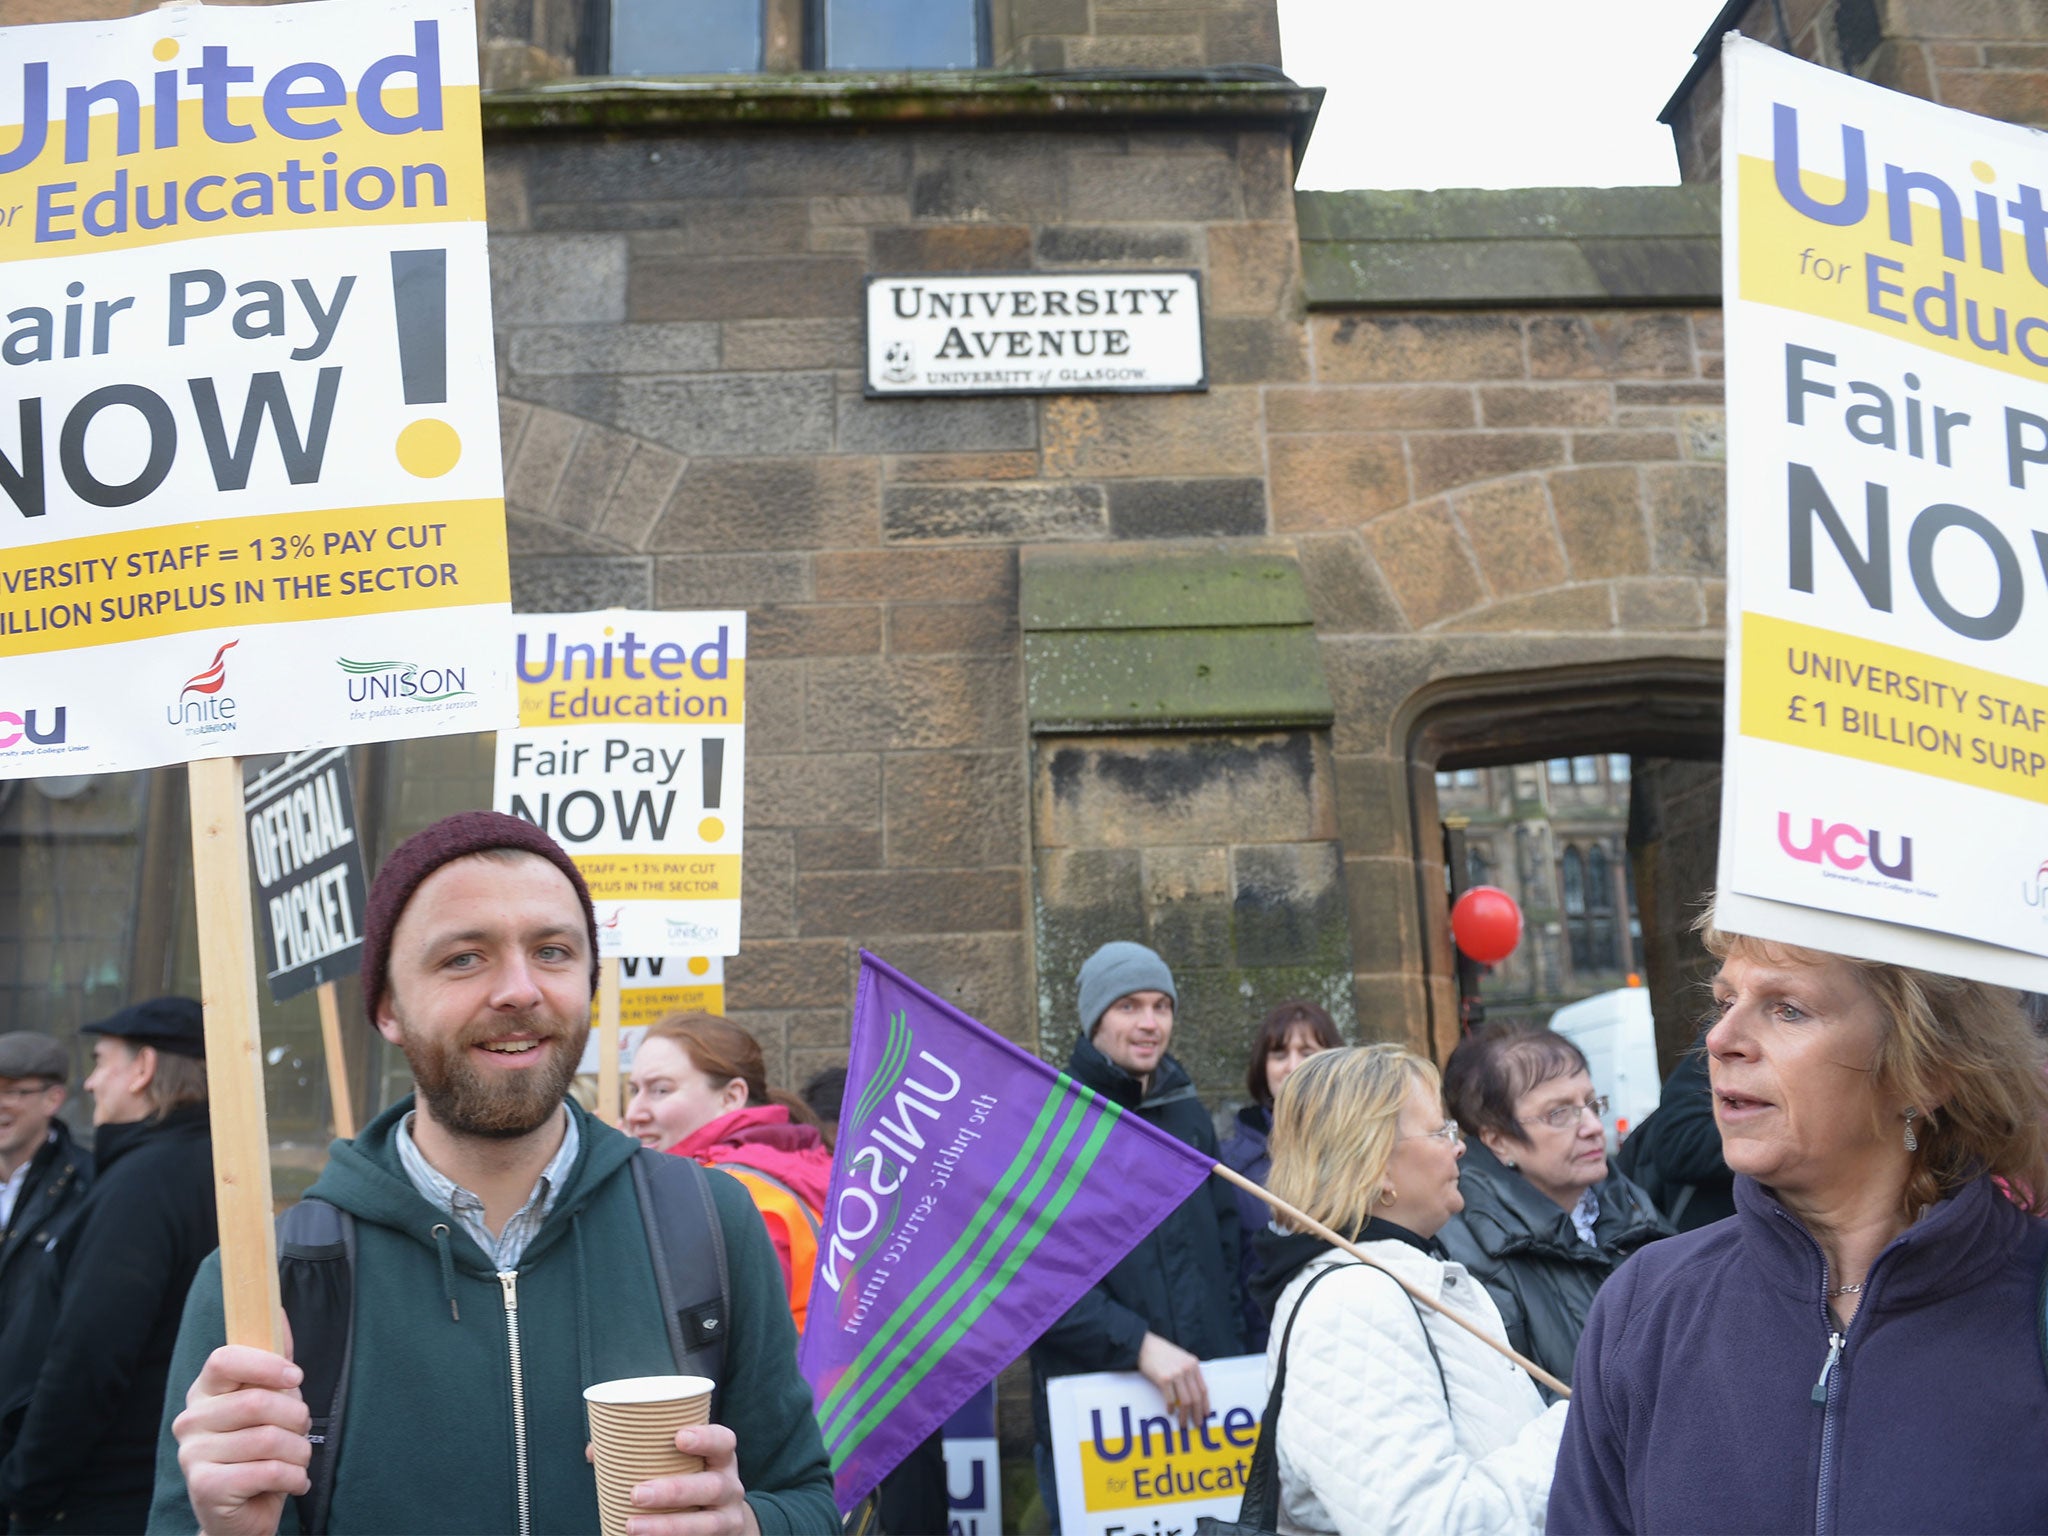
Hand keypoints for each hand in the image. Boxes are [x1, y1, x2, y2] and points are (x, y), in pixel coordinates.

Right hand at [172, 1337, 311, 1535]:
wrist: (245, 1514)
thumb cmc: (262, 1451)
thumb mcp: (273, 1401)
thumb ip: (274, 1360)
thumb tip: (279, 1313)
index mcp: (204, 1392)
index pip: (224, 1360)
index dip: (267, 1365)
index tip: (296, 1378)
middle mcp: (190, 1421)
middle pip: (257, 1402)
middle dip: (296, 1417)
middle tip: (300, 1431)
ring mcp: (192, 1455)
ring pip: (269, 1439)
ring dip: (300, 1451)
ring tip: (297, 1460)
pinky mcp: (204, 1487)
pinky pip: (268, 1471)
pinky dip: (294, 1478)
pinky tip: (294, 1482)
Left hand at [615, 1423, 758, 1535]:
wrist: (726, 1521)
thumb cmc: (694, 1480)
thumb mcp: (686, 1465)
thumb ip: (647, 1454)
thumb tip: (595, 1451)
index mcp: (721, 1459)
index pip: (723, 1442)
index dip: (705, 1438)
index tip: (678, 1437)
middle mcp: (730, 1488)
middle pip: (712, 1487)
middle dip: (674, 1491)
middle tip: (637, 1493)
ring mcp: (728, 1519)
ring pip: (705, 1524)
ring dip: (667, 1526)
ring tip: (632, 1526)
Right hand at [1136, 1332, 1208, 1427]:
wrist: (1144, 1345)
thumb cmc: (1161, 1353)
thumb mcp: (1180, 1358)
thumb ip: (1188, 1372)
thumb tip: (1193, 1395)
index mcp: (1193, 1364)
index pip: (1203, 1388)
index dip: (1205, 1404)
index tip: (1205, 1415)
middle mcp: (1187, 1368)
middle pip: (1196, 1397)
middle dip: (1197, 1413)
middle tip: (1197, 1424)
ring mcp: (1176, 1374)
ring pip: (1185, 1401)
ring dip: (1185, 1415)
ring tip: (1183, 1423)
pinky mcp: (1164, 1378)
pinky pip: (1171, 1399)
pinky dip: (1171, 1408)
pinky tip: (1170, 1411)